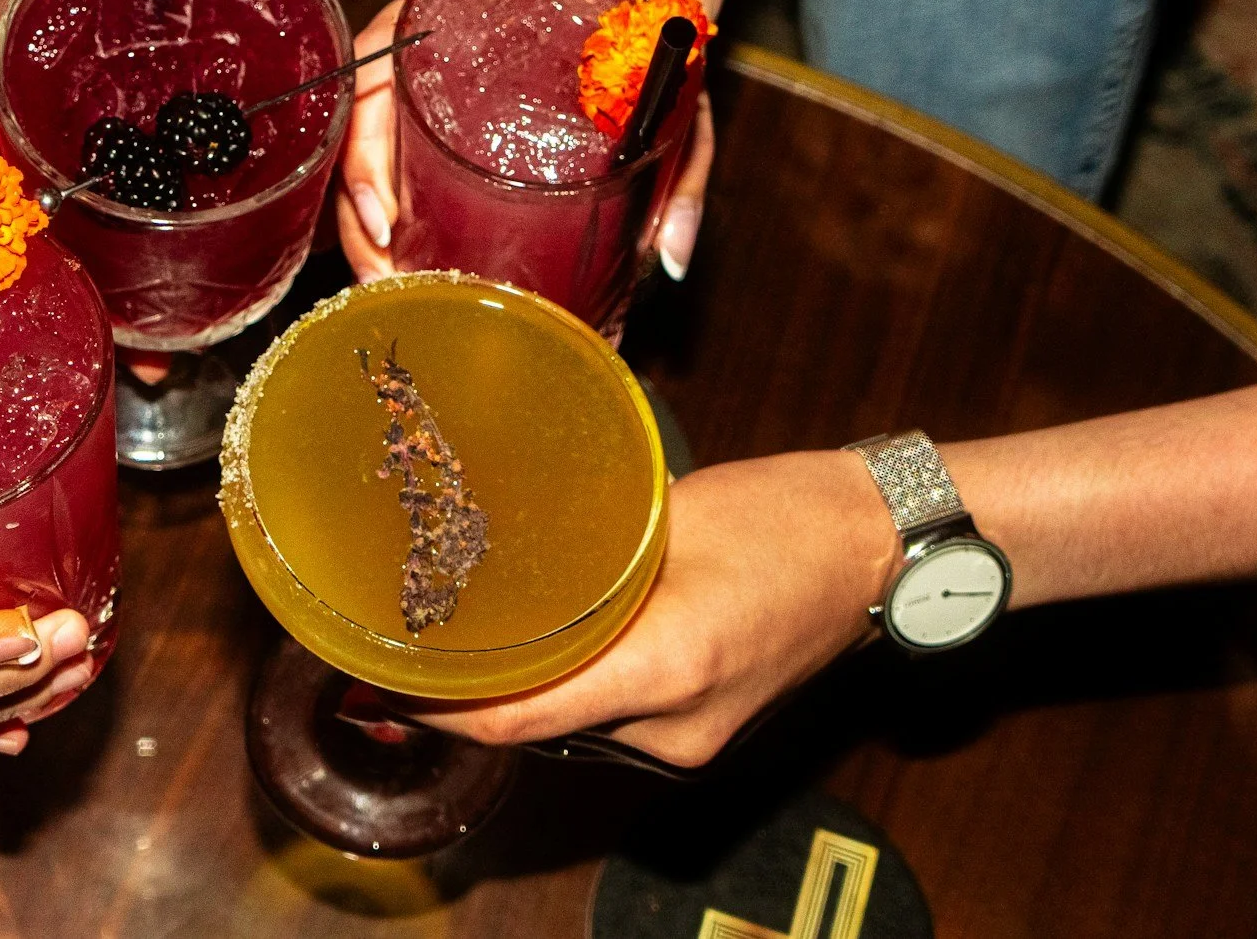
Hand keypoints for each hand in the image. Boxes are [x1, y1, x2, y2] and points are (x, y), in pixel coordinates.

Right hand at [334, 0, 729, 283]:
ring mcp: (446, 6)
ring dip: (379, 186)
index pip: (373, 87)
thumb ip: (680, 159)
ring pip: (387, 107)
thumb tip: (668, 261)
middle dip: (363, 206)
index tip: (384, 232)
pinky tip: (425, 210)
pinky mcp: (471, 20)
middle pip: (367, 112)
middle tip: (389, 276)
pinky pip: (420, 90)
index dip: (364, 171)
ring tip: (398, 262)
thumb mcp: (679, 58)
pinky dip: (411, 153)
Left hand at [407, 451, 894, 766]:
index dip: (436, 710)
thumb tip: (495, 557)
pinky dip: (564, 693)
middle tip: (396, 651)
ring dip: (514, 696)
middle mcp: (676, 728)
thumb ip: (582, 553)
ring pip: (571, 729)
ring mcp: (694, 740)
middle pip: (537, 732)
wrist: (881, 545)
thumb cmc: (784, 515)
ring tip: (452, 646)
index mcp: (666, 669)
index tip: (375, 683)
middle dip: (463, 699)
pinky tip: (532, 654)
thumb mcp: (662, 518)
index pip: (518, 720)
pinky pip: (610, 721)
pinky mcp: (705, 730)